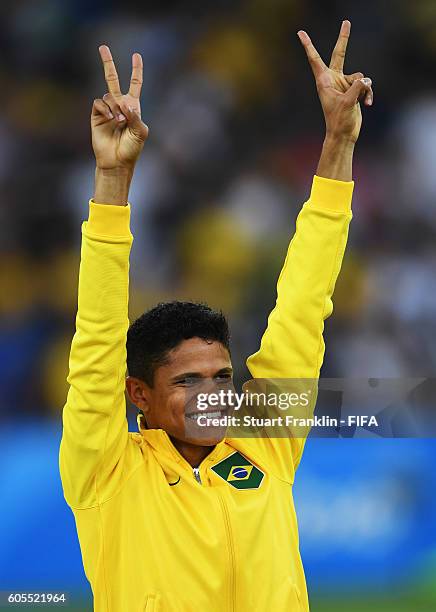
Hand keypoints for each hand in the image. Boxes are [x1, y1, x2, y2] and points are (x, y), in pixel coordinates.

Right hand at [91, 45, 148, 171]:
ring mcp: (107, 110)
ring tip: (119, 122)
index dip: (136, 70)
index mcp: (133, 107)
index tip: (136, 56)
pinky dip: (105, 108)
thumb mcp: (141, 132)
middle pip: (112, 79)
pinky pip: (99, 103)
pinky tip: (110, 119)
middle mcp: (119, 106)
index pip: (135, 84)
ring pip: (109, 95)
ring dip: (115, 106)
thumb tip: (124, 104)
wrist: (117, 161)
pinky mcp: (96, 116)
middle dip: (108, 63)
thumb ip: (135, 117)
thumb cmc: (132, 149)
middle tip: (102, 47)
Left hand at [298, 20, 372, 143]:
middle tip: (346, 22)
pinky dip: (368, 93)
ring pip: (360, 76)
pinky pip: (365, 85)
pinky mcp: (353, 91)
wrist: (344, 135)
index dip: (308, 45)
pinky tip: (368, 104)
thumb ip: (358, 87)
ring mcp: (343, 85)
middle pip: (339, 54)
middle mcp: (333, 80)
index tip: (300, 33)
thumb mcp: (348, 103)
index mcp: (324, 81)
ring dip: (363, 89)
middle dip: (343, 39)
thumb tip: (367, 80)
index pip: (315, 59)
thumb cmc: (340, 121)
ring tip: (361, 101)